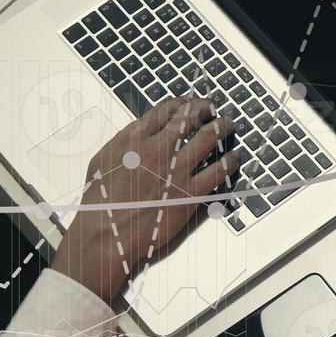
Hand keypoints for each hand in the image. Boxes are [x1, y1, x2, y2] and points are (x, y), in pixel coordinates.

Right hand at [51, 98, 245, 305]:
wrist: (106, 233)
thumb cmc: (100, 201)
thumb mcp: (103, 160)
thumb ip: (124, 142)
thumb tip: (139, 131)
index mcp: (134, 138)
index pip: (167, 109)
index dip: (184, 103)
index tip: (192, 104)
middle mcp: (158, 148)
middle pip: (191, 117)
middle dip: (206, 109)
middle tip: (214, 110)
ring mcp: (176, 171)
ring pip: (209, 138)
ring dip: (223, 128)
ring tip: (229, 126)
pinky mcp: (190, 194)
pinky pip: (219, 171)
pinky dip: (231, 160)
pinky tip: (235, 157)